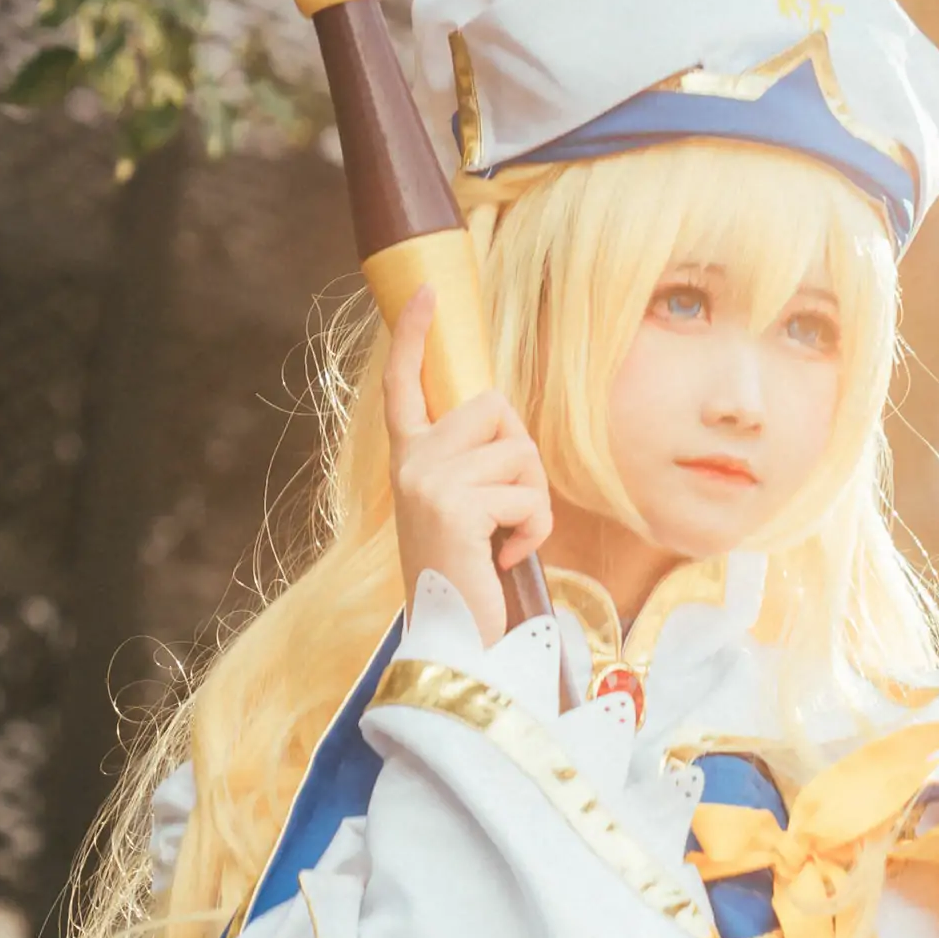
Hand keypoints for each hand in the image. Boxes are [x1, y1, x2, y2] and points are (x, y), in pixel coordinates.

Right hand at [383, 287, 553, 646]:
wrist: (454, 642)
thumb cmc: (470, 580)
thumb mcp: (466, 510)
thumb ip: (474, 464)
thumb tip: (505, 424)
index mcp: (409, 460)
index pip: (404, 385)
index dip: (416, 337)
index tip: (427, 295)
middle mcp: (410, 463)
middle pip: (495, 407)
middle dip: (522, 455)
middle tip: (508, 511)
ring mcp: (426, 481)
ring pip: (518, 450)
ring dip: (533, 500)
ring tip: (505, 541)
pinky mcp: (453, 505)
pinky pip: (526, 492)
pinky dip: (534, 528)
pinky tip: (504, 558)